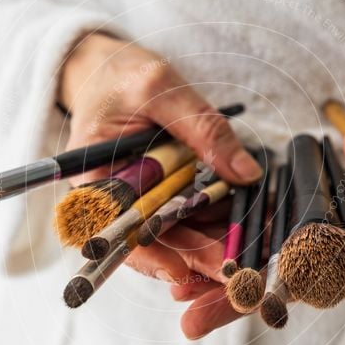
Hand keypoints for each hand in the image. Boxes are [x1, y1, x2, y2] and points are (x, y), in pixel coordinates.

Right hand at [59, 33, 260, 336]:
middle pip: (155, 242)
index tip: (178, 271)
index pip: (116, 231)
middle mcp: (118, 201)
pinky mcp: (166, 195)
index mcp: (95, 182)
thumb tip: (246, 172)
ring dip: (212, 247)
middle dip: (194, 257)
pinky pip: (193, 216)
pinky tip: (247, 229)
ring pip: (178, 235)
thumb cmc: (122, 77)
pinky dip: (218, 224)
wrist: (113, 73)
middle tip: (233, 271)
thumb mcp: (160, 89)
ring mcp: (144, 200)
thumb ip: (202, 127)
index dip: (147, 256)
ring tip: (248, 255)